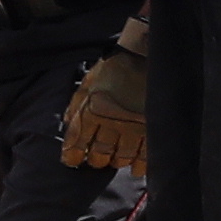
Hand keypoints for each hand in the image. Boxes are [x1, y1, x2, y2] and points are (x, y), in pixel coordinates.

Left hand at [61, 24, 151, 170]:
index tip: (73, 159)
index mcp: (92, 110)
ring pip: (122, 157)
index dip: (72, 155)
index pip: (77, 142)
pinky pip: (145, 156)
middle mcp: (111, 122)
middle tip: (96, 159)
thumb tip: (68, 123)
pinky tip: (135, 166)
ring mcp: (133, 127)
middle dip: (96, 159)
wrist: (145, 54)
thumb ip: (76, 103)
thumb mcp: (89, 81)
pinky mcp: (152, 128)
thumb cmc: (115, 67)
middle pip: (100, 154)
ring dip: (116, 161)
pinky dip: (139, 165)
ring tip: (115, 159)